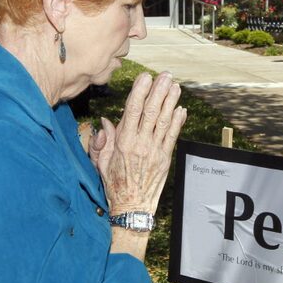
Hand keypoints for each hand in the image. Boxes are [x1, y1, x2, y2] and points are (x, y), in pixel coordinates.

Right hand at [88, 72, 186, 214]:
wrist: (131, 207)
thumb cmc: (114, 184)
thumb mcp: (101, 162)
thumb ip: (102, 141)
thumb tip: (104, 122)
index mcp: (123, 142)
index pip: (132, 111)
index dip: (140, 92)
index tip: (145, 77)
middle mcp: (140, 144)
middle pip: (151, 112)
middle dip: (159, 91)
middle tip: (166, 76)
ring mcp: (155, 151)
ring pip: (164, 121)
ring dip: (171, 102)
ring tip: (176, 86)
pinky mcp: (165, 159)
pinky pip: (172, 136)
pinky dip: (177, 122)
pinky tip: (181, 110)